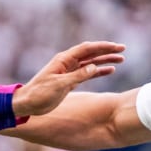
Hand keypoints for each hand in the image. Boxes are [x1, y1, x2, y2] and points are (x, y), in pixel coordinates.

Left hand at [10, 41, 124, 117]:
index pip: (86, 49)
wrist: (27, 104)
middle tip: (122, 49)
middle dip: (107, 51)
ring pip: (91, 63)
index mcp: (64, 60)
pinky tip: (110, 71)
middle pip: (91, 53)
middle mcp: (68, 63)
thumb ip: (77, 76)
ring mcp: (69, 71)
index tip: (116, 47)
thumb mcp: (59, 85)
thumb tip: (94, 67)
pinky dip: (98, 72)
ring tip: (121, 59)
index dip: (102, 46)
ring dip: (105, 60)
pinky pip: (87, 74)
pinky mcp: (70, 81)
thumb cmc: (39, 93)